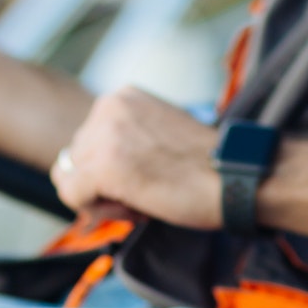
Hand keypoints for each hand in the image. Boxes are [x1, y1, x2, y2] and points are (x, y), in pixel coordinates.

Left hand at [50, 85, 222, 226]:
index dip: (111, 168)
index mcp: (122, 96)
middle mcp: (107, 106)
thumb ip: (124, 138)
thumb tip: (86, 169)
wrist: (237, 175)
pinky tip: (136, 206)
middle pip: (75, 159)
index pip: (86, 140)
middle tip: (147, 189)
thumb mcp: (157, 131)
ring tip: (144, 197)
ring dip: (102, 198)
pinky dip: (98, 211)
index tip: (147, 174)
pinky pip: (73, 196)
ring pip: (71, 179)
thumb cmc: (205, 163)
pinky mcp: (103, 166)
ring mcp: (104, 135)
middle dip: (103, 183)